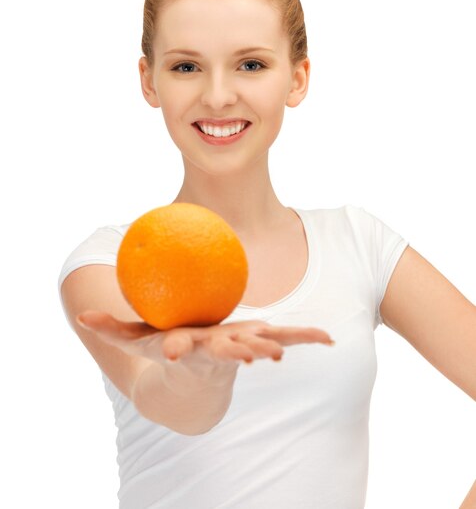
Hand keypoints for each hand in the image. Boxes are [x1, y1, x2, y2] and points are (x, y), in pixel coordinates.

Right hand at [76, 311, 334, 367]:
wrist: (199, 377)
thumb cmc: (169, 351)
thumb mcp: (140, 342)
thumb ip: (113, 329)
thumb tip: (82, 317)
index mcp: (191, 350)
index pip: (183, 350)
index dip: (179, 351)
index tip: (175, 351)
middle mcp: (219, 353)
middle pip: (230, 353)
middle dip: (241, 353)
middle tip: (258, 353)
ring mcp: (243, 348)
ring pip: (264, 345)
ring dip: (279, 345)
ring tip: (302, 343)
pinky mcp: (262, 341)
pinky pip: (288, 337)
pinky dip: (306, 338)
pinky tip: (329, 338)